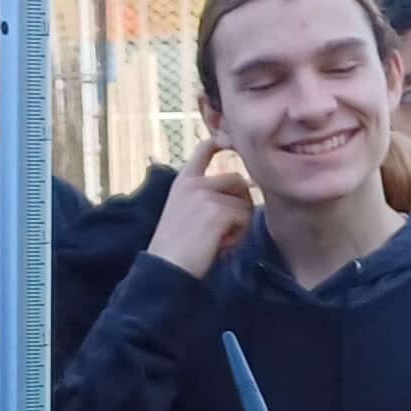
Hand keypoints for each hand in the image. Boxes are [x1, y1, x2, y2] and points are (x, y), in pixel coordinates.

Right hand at [148, 135, 256, 278]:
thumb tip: (244, 188)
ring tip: (221, 241)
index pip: (205, 149)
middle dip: (241, 205)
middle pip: (238, 180)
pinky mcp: (217, 211)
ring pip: (244, 202)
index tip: (229, 142)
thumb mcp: (184, 212)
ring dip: (240, 224)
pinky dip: (238, 236)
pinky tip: (220, 247)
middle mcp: (194, 183)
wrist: (166, 267)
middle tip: (227, 231)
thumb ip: (206, 197)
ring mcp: (206, 195)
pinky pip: (244, 218)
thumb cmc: (177, 248)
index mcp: (184, 181)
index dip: (221, 142)